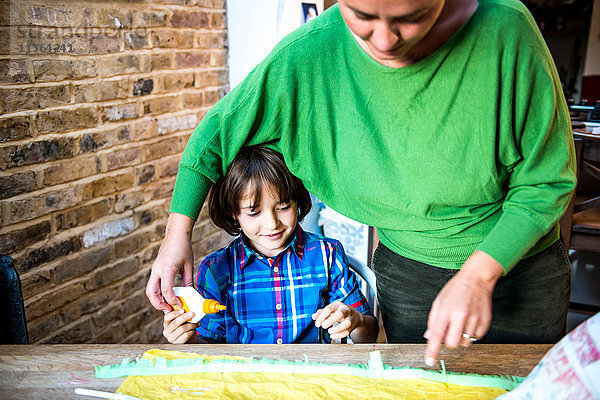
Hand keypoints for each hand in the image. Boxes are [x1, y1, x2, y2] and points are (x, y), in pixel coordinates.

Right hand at [146, 213, 195, 310]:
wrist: (176, 234)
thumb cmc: (183, 247)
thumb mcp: (189, 265)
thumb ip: (188, 281)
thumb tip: (191, 295)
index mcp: (166, 269)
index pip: (166, 291)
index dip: (173, 301)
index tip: (180, 305)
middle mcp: (157, 270)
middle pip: (151, 293)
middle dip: (158, 304)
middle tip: (169, 310)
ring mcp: (155, 269)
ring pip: (150, 289)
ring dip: (157, 299)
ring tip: (168, 305)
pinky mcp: (156, 268)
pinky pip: (154, 283)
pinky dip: (158, 292)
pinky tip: (168, 295)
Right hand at [163, 309, 197, 343]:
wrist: (188, 340)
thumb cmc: (184, 327)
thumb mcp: (182, 320)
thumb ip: (182, 315)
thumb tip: (190, 309)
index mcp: (166, 323)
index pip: (167, 317)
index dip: (175, 313)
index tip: (183, 310)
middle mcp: (166, 331)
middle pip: (175, 323)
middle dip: (185, 317)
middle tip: (192, 313)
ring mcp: (171, 338)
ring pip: (181, 329)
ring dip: (191, 325)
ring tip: (196, 323)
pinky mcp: (177, 343)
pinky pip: (186, 335)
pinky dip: (192, 331)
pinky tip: (194, 330)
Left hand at [313, 301, 364, 339]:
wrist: (353, 315)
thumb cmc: (338, 312)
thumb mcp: (330, 310)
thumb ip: (321, 313)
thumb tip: (314, 317)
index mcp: (337, 305)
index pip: (328, 309)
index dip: (321, 317)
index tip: (317, 324)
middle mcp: (345, 310)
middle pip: (340, 314)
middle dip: (330, 321)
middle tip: (323, 326)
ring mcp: (350, 318)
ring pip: (346, 324)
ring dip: (336, 329)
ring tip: (329, 331)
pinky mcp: (352, 327)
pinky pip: (347, 332)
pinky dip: (339, 335)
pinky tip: (332, 335)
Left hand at [424, 250, 502, 365]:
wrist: (477, 279)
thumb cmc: (456, 289)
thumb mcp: (439, 301)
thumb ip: (433, 320)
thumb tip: (429, 337)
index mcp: (446, 310)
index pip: (436, 335)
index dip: (432, 350)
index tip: (429, 361)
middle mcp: (461, 316)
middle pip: (452, 343)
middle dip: (448, 341)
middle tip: (449, 330)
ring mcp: (475, 319)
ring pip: (465, 342)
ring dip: (460, 337)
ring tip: (461, 323)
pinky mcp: (485, 322)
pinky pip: (476, 338)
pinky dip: (471, 334)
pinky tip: (470, 321)